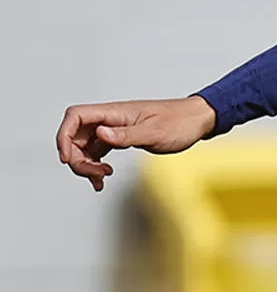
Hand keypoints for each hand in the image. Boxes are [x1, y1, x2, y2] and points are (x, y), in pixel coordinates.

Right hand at [56, 95, 216, 191]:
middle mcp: (109, 119)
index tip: (67, 158)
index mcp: (114, 112)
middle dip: (77, 158)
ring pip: (85, 146)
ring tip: (101, 180)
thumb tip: (101, 134)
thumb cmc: (179, 123)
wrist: (196, 121)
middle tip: (95, 175)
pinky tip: (102, 179)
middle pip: (75, 135)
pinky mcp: (121, 139)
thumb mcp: (153, 132)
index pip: (75, 117)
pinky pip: (98, 152)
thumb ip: (125, 135)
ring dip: (86, 165)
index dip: (64, 136)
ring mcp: (113, 129)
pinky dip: (96, 166)